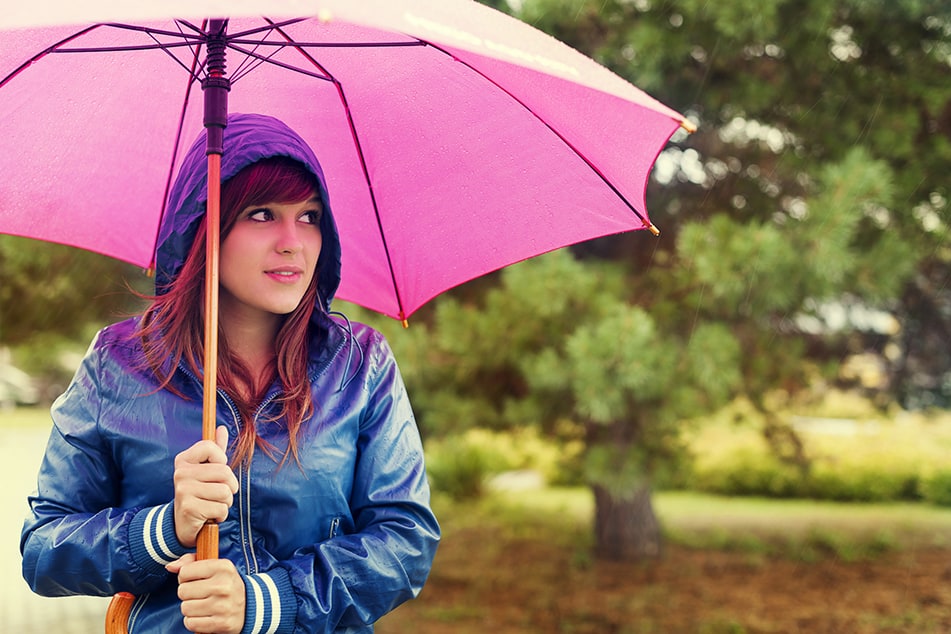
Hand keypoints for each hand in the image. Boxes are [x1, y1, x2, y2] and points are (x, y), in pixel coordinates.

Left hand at [167, 553, 245, 633]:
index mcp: (223, 567)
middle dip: (187, 594)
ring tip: (203, 605)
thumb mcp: (215, 567)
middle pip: (182, 591)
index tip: (196, 580)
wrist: (250, 606)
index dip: (186, 577)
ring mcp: (222, 606)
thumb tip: (170, 567)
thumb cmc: (225, 584)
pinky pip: (191, 623)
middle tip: (200, 594)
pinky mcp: (221, 623)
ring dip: (190, 609)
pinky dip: (194, 621)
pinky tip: (205, 616)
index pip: (185, 572)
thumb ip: (191, 562)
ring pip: (185, 608)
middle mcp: (223, 585)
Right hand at [174, 426, 238, 547]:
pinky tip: (208, 515)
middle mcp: (180, 473)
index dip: (222, 460)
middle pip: (224, 471)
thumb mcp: (206, 470)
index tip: (217, 470)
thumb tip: (222, 428)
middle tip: (217, 494)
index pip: (211, 447)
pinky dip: (220, 515)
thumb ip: (215, 449)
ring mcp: (183, 490)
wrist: (182, 524)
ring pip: (225, 491)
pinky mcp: (189, 508)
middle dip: (229, 486)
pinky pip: (221, 508)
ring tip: (212, 504)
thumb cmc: (199, 493)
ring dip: (225, 502)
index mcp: (184, 460)